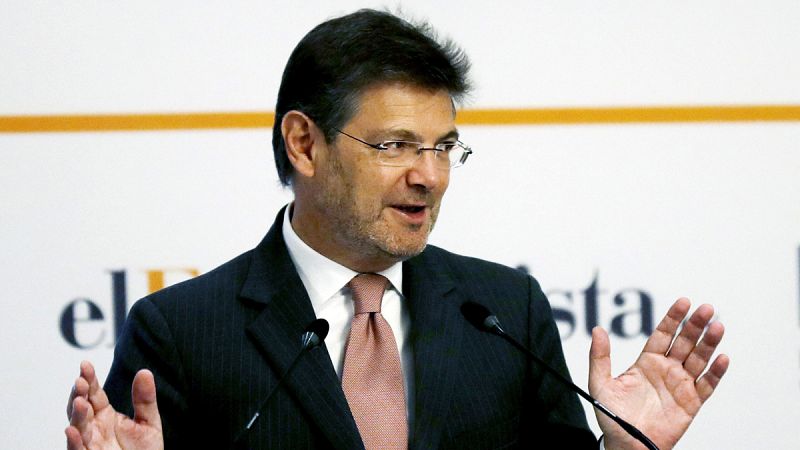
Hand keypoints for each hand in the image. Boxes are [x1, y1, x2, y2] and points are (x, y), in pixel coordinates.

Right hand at [66, 361, 163, 449]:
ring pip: (77, 427)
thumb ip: (145, 400)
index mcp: (105, 415)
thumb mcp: (149, 423)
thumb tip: (145, 372)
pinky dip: (73, 441)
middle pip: (81, 408)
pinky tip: (71, 429)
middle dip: (78, 394)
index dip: (89, 380)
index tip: (85, 365)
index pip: (94, 394)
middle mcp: (93, 428)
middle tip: (81, 381)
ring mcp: (89, 444)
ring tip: (80, 402)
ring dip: (76, 415)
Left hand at [589, 298, 728, 449]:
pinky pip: (707, 385)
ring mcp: (680, 385)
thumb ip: (599, 357)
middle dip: (695, 325)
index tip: (684, 302)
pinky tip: (722, 358)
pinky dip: (716, 372)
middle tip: (706, 309)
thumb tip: (597, 330)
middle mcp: (666, 370)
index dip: (674, 318)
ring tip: (717, 327)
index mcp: (646, 362)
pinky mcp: (691, 403)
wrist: (626, 446)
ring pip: (699, 360)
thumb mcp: (600, 384)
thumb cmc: (612, 417)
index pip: (663, 334)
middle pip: (685, 343)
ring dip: (709, 343)